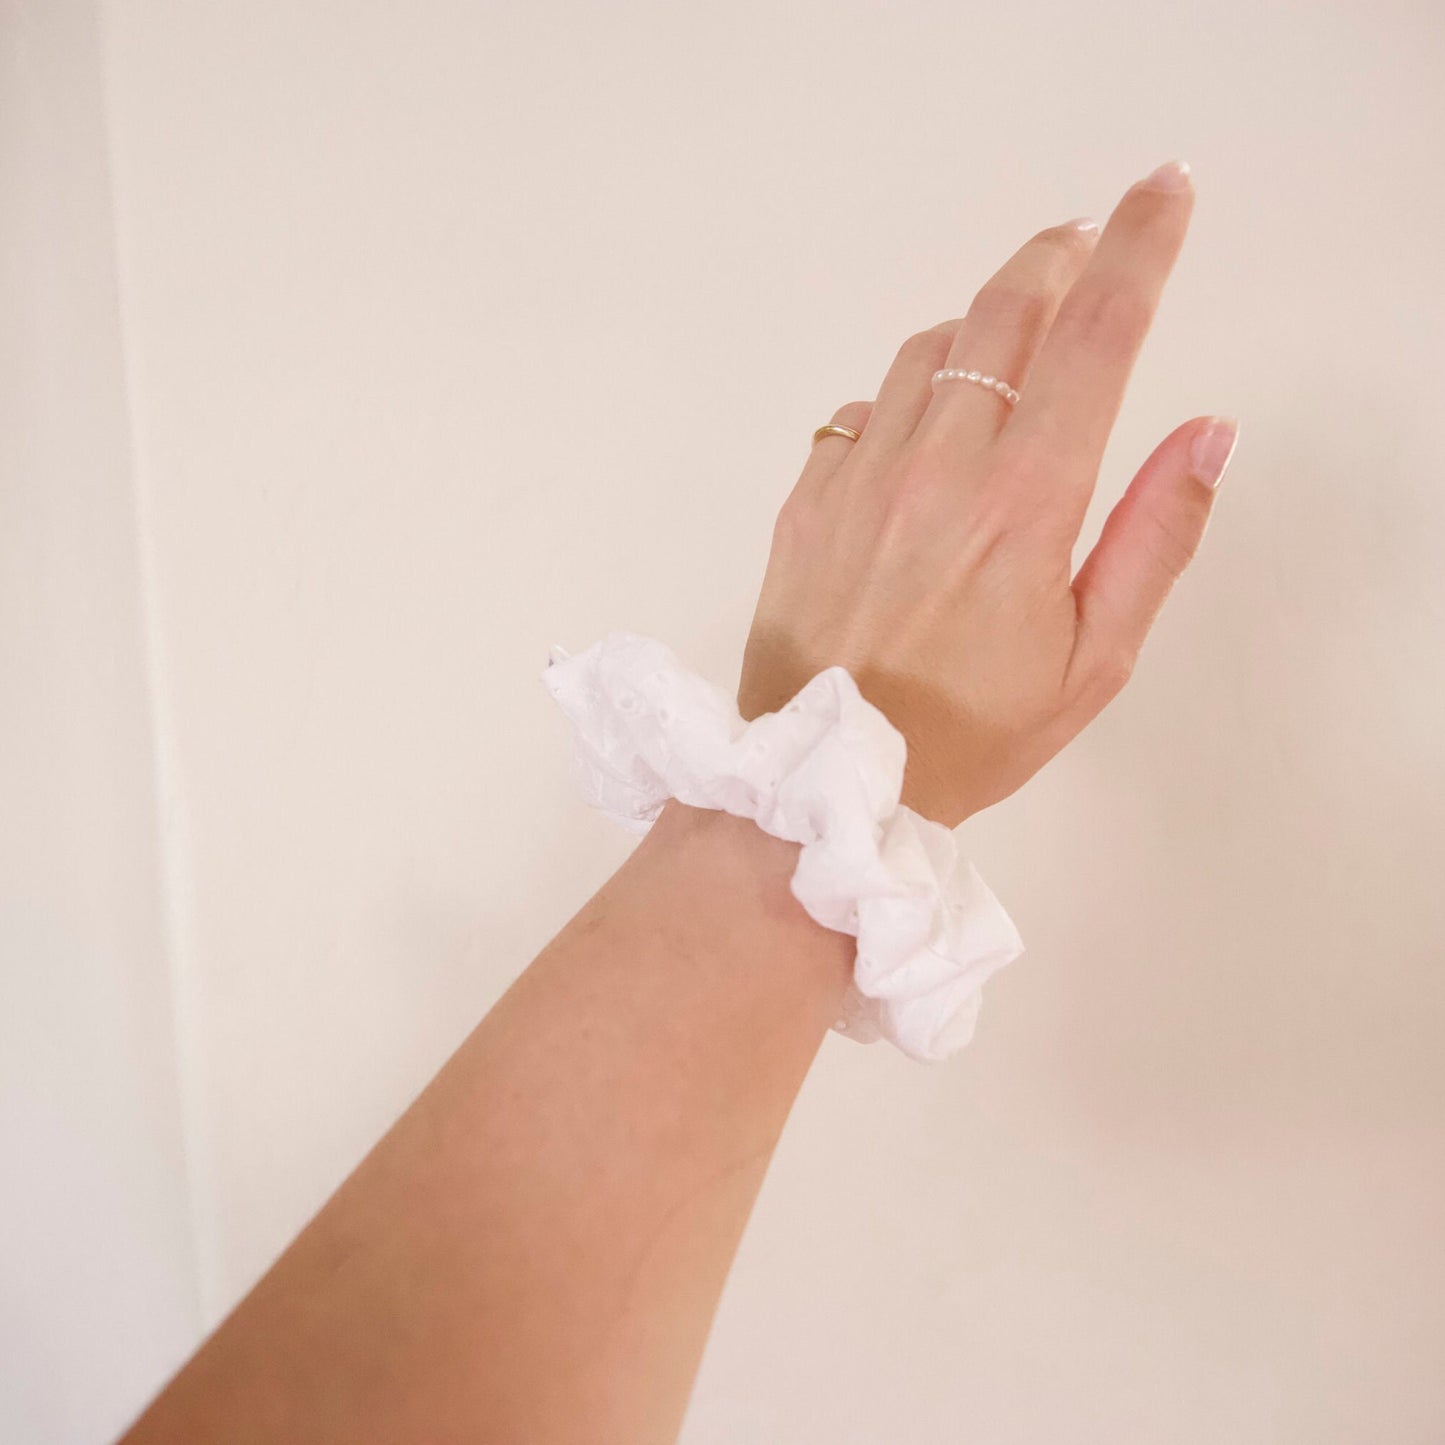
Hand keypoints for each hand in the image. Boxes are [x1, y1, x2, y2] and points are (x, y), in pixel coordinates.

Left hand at [736, 159, 1238, 829]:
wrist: (822, 784)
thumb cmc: (971, 736)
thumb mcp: (1093, 662)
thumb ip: (1155, 538)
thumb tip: (1206, 431)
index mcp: (1023, 503)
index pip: (1096, 336)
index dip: (1140, 247)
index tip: (1165, 192)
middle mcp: (937, 466)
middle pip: (1002, 311)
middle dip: (1057, 255)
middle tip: (1088, 241)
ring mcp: (858, 477)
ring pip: (926, 350)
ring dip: (981, 323)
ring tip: (1013, 340)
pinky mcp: (805, 500)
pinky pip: (861, 408)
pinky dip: (905, 393)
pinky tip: (923, 428)